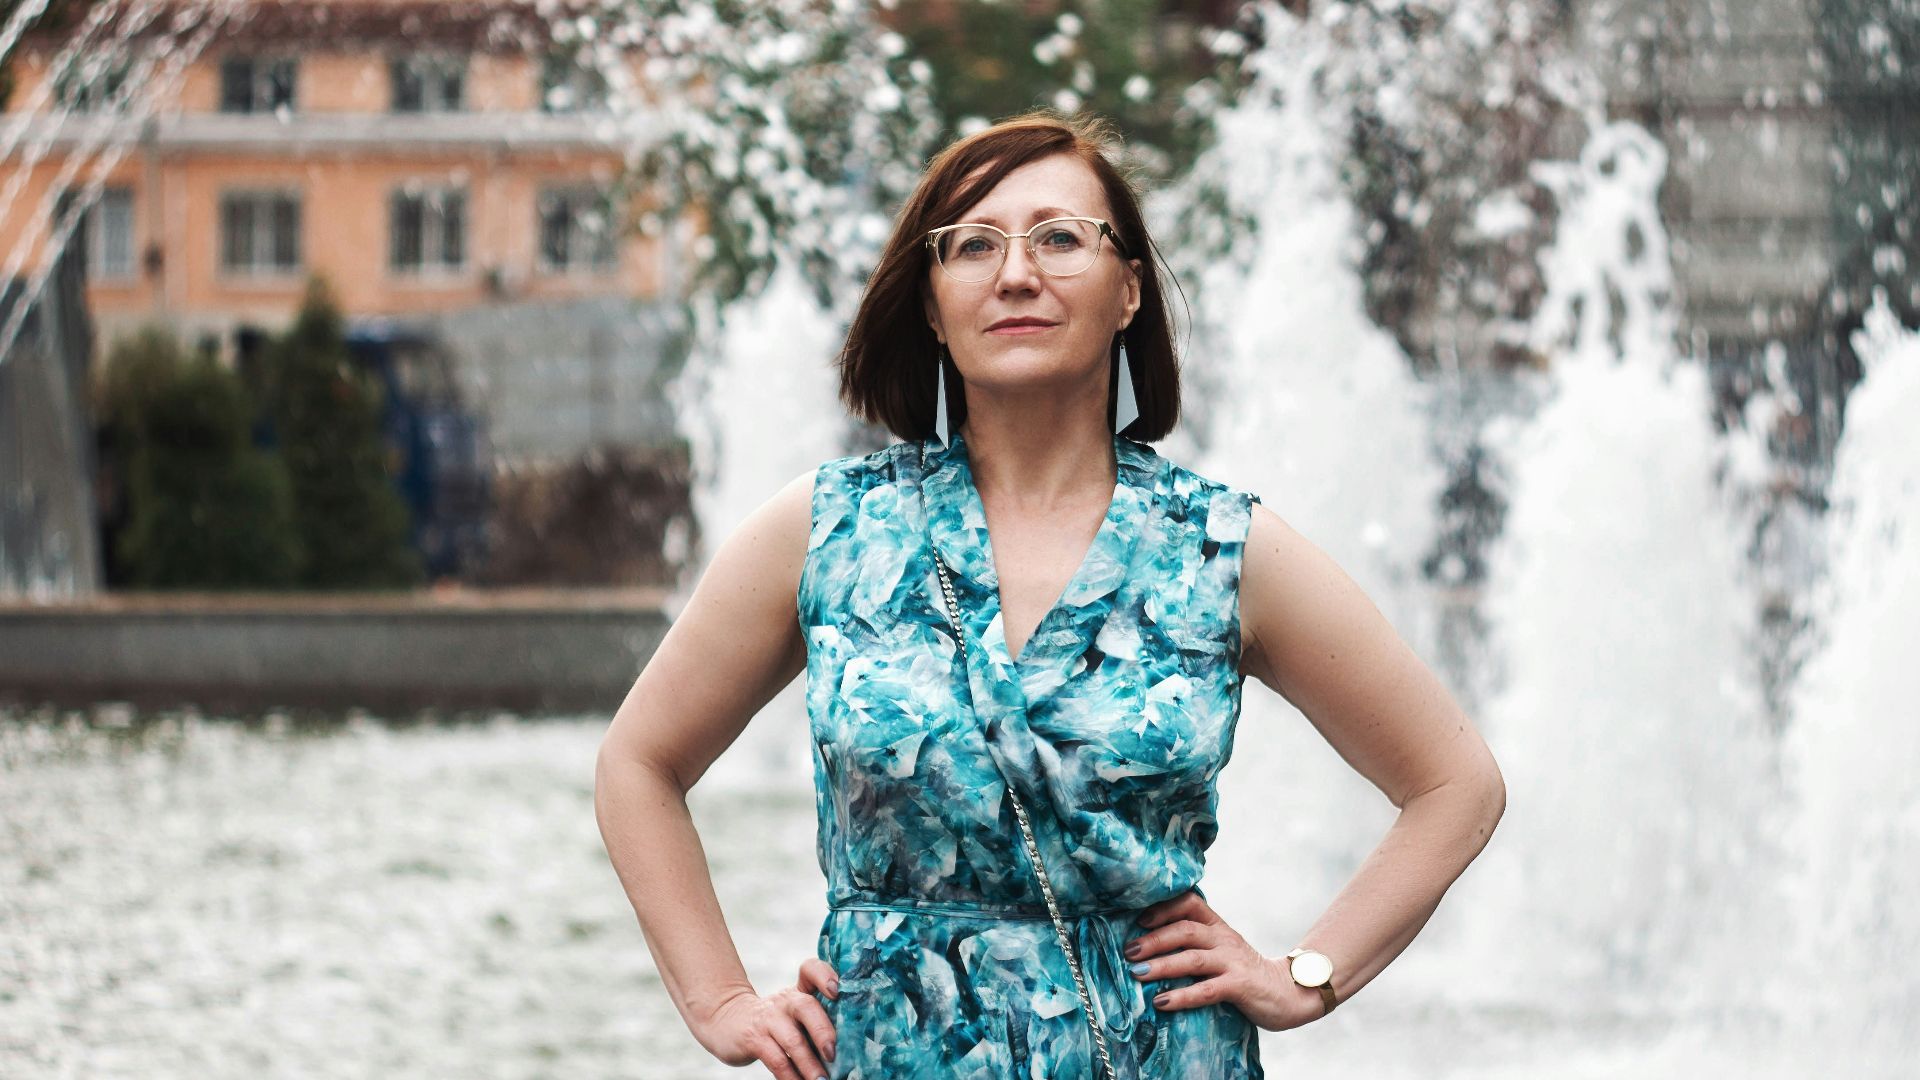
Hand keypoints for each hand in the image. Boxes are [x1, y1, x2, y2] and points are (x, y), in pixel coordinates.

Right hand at [696, 959, 839, 1078]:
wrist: (727, 1020)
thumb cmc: (774, 1021)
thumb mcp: (793, 1011)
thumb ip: (817, 1020)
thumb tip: (849, 1051)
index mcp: (799, 991)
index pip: (810, 970)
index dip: (824, 976)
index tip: (837, 991)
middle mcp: (786, 1001)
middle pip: (807, 1007)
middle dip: (823, 1032)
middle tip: (834, 1054)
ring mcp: (769, 1019)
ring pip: (793, 1041)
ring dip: (810, 1064)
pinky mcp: (753, 1039)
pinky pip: (776, 1060)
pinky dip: (791, 1077)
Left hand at [1120, 889, 1325, 1032]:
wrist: (1289, 992)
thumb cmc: (1244, 973)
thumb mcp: (1221, 951)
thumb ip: (1194, 945)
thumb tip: (1148, 948)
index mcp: (1218, 926)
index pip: (1189, 903)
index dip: (1163, 908)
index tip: (1139, 920)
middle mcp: (1224, 939)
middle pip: (1185, 929)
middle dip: (1153, 939)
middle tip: (1129, 952)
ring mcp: (1233, 961)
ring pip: (1192, 958)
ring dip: (1161, 965)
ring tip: (1137, 974)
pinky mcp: (1240, 985)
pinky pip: (1206, 989)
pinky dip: (1182, 996)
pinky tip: (1161, 1002)